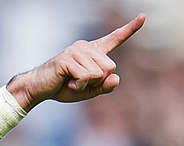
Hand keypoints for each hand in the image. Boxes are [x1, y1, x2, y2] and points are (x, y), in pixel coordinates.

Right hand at [7, 14, 144, 108]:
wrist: (39, 89)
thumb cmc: (63, 87)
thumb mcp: (89, 91)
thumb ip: (105, 86)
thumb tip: (116, 78)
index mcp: (93, 52)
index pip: (114, 39)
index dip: (130, 29)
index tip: (143, 16)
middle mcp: (86, 47)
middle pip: (110, 67)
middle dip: (97, 82)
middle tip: (78, 82)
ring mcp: (76, 51)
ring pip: (99, 73)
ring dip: (86, 85)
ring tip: (71, 82)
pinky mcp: (67, 59)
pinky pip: (86, 77)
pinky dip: (78, 87)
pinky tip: (67, 83)